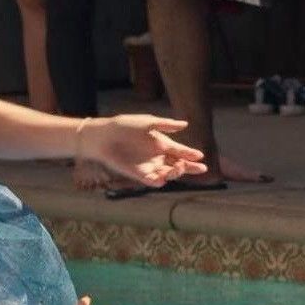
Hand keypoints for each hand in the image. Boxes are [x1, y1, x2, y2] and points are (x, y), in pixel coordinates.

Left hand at [81, 115, 208, 186]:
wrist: (104, 136)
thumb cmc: (125, 126)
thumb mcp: (147, 122)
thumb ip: (166, 125)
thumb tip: (185, 124)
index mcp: (162, 145)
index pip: (180, 151)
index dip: (191, 154)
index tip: (199, 156)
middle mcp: (158, 158)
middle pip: (178, 165)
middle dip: (190, 167)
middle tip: (200, 168)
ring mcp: (150, 167)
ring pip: (169, 174)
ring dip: (176, 173)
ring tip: (179, 166)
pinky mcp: (139, 175)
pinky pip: (154, 181)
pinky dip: (160, 180)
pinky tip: (164, 175)